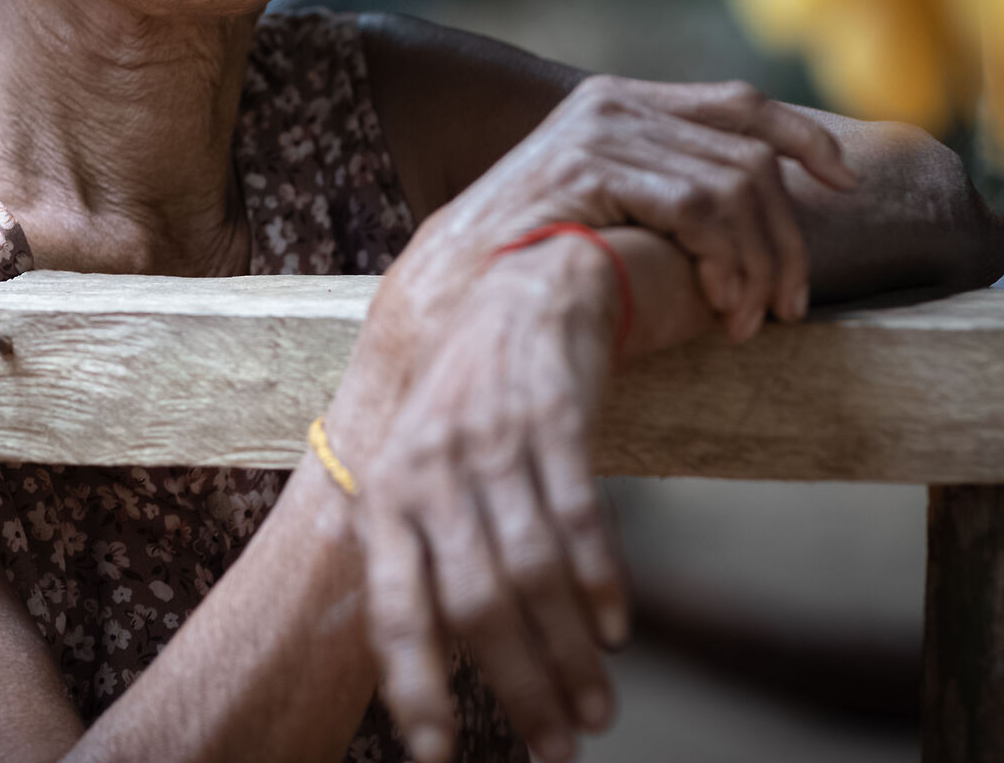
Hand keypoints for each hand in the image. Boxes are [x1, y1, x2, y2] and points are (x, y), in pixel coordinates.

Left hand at [346, 234, 627, 762]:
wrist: (519, 287)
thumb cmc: (463, 400)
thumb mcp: (417, 466)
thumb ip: (417, 550)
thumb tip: (423, 661)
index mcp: (386, 494)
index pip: (394, 610)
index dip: (417, 687)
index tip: (439, 758)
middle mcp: (431, 470)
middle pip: (477, 605)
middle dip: (520, 689)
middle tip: (559, 749)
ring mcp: (492, 440)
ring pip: (534, 571)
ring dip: (569, 653)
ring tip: (597, 709)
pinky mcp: (553, 414)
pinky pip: (580, 512)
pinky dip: (601, 579)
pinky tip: (617, 628)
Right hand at [431, 76, 856, 339]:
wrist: (446, 292)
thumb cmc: (524, 268)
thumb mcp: (602, 212)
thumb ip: (660, 193)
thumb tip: (753, 214)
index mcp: (619, 103)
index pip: (740, 102)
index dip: (804, 138)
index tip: (845, 183)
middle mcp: (613, 104)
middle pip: (751, 155)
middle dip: (785, 237)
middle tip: (789, 307)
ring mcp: (601, 132)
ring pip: (738, 182)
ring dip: (762, 261)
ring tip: (749, 320)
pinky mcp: (592, 168)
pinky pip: (701, 206)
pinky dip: (729, 259)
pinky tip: (722, 304)